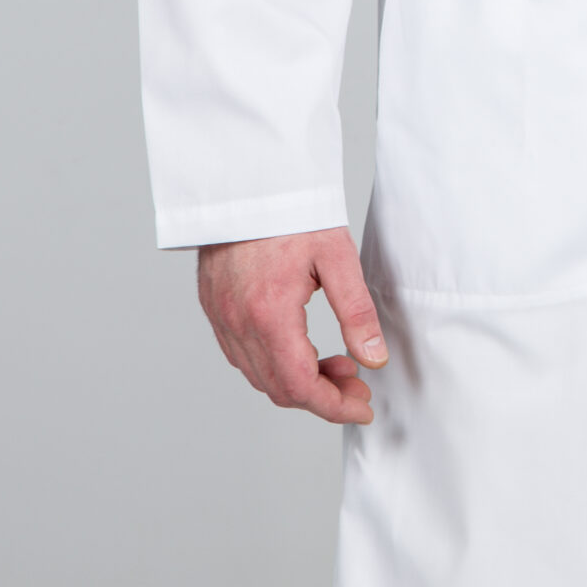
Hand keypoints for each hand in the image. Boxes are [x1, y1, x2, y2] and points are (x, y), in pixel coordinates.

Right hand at [196, 226, 387, 424]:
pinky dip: (272, 364)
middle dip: (322, 396)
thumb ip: (356, 313)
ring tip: (335, 363)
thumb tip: (373, 359)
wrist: (247, 179)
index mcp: (270, 313)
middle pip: (278, 388)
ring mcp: (220, 316)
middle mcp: (237, 322)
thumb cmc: (292, 209)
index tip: (362, 407)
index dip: (334, 406)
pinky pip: (240, 355)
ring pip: (257, 376)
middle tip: (357, 383)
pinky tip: (300, 347)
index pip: (300, 386)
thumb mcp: (337, 256)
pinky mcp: (213, 306)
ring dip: (297, 381)